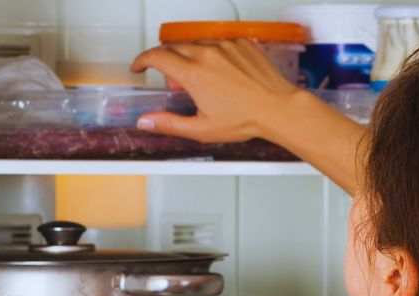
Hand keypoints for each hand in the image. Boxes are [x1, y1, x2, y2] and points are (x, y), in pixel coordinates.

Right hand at [130, 40, 300, 142]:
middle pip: (174, 47)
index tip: (139, 66)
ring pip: (197, 42)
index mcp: (193, 73)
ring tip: (201, 78)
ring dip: (190, 56)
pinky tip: (222, 72)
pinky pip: (219, 42)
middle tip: (173, 80)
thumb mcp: (202, 129)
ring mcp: (225, 45)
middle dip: (166, 61)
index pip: (156, 56)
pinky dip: (213, 53)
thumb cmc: (246, 119)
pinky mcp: (241, 42)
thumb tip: (146, 122)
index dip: (142, 60)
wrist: (278, 108)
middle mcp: (207, 53)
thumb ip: (169, 124)